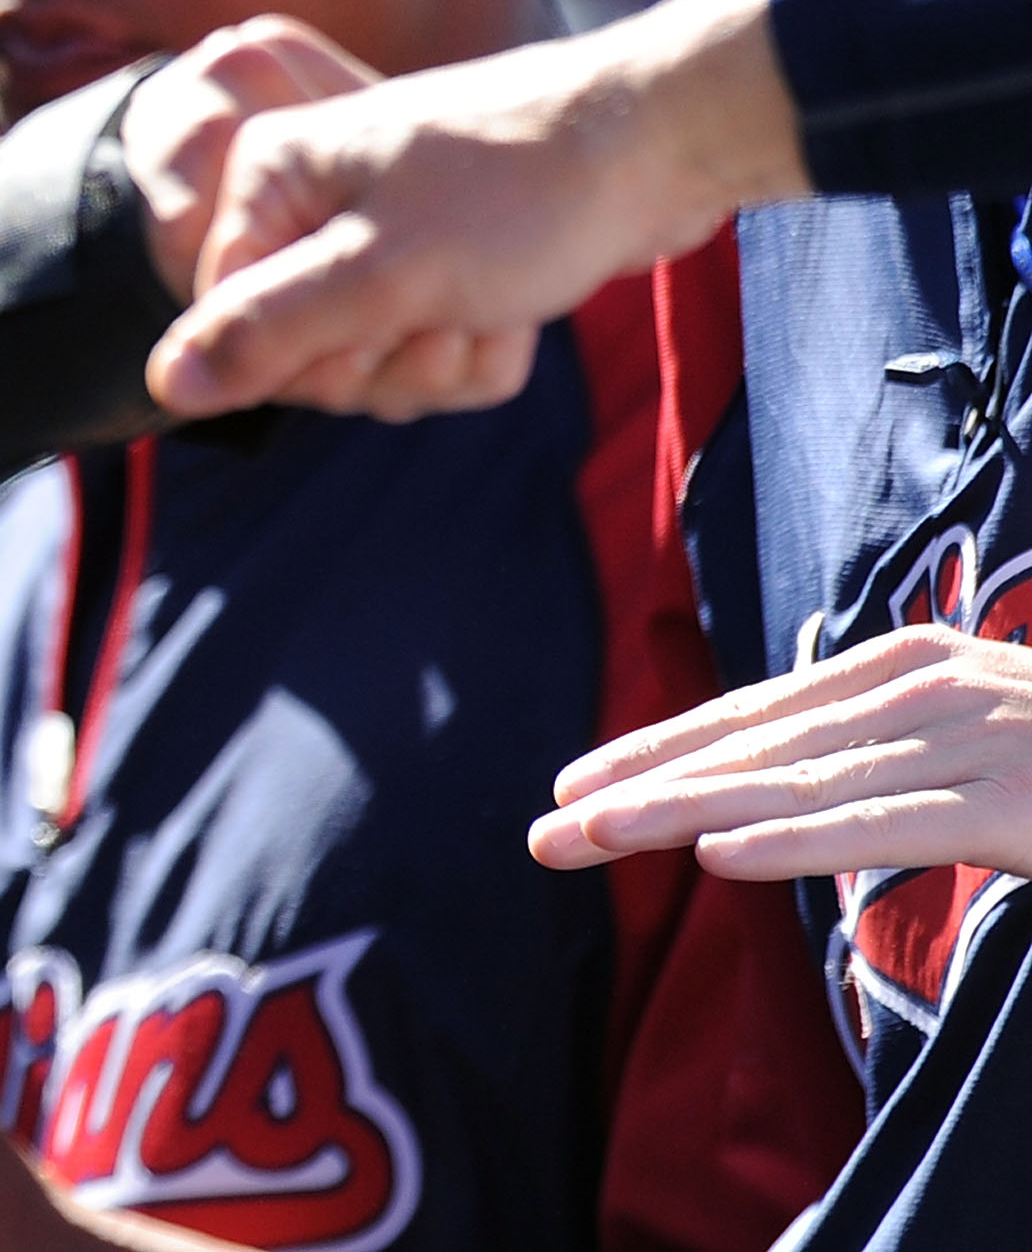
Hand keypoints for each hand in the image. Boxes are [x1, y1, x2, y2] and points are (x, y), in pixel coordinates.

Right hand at [146, 0, 802, 422]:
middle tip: (442, 318)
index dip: (297, 356)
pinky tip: (517, 312)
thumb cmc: (521, 190)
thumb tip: (164, 382)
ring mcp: (382, 234)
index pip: (226, 320)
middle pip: (296, 350)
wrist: (665, 141)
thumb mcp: (381, 274)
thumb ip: (264, 331)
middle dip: (379, 361)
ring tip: (491, 306)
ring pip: (368, 361)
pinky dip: (478, 349)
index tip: (370, 332)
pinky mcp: (445, 264)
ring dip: (437, 360)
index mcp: (272, 175)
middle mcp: (314, 199)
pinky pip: (428, 349)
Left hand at [532, 626, 1031, 882]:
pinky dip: (794, 842)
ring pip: (793, 789)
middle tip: (542, 831)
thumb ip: (883, 744)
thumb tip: (781, 784)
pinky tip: (716, 857)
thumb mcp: (971, 725)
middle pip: (751, 750)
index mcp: (904, 668)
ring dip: (681, 817)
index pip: (751, 716)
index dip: (656, 751)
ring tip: (592, 838)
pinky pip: (884, 828)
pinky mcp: (1012, 805)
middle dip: (638, 791)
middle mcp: (920, 692)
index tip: (570, 788)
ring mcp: (967, 744)